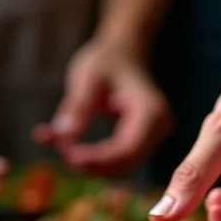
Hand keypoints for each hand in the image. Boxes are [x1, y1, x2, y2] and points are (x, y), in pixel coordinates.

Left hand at [33, 40, 172, 174]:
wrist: (123, 53)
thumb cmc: (106, 60)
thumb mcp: (88, 77)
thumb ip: (77, 105)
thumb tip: (62, 135)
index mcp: (151, 110)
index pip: (126, 149)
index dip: (97, 159)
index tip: (67, 157)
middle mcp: (159, 127)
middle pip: (126, 163)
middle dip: (92, 164)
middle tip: (61, 154)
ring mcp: (154, 137)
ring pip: (122, 167)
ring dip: (92, 165)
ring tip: (63, 148)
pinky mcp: (142, 143)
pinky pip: (119, 161)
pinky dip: (95, 160)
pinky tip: (72, 150)